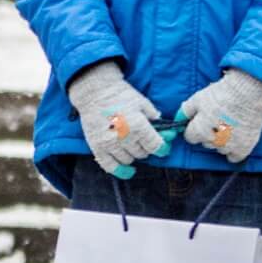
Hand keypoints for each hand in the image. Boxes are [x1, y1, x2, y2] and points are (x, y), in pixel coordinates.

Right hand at [67, 59, 166, 179]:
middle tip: (142, 139)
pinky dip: (121, 171)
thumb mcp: (142, 102)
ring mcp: (109, 144)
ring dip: (132, 154)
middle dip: (145, 147)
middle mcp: (124, 137)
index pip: (156, 146)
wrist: (93, 91)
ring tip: (130, 143)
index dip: (163, 148)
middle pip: (143, 153)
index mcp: (137, 125)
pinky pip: (111, 167)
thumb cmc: (120, 95)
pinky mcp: (97, 147)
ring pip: (129, 160)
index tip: (163, 146)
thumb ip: (155, 119)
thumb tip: (167, 133)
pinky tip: (128, 169)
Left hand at [177, 69, 261, 162]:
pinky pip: (234, 157)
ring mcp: (230, 145)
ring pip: (219, 149)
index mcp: (200, 130)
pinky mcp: (245, 147)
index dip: (194, 129)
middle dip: (208, 134)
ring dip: (222, 141)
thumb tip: (177, 121)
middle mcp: (214, 141)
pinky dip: (234, 150)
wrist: (248, 92)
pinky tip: (236, 139)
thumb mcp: (197, 99)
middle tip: (218, 120)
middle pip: (205, 143)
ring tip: (229, 126)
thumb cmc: (221, 94)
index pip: (190, 137)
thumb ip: (185, 111)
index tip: (202, 121)